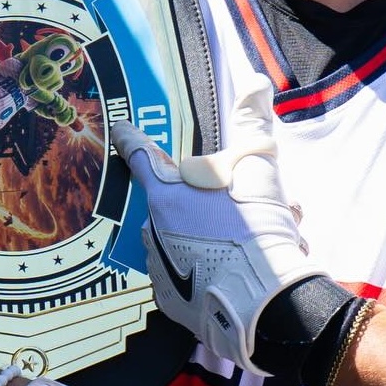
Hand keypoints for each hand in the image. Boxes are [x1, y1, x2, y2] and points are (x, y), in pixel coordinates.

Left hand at [110, 75, 325, 374]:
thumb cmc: (257, 232)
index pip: (141, 155)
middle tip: (247, 211)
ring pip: (183, 240)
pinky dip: (207, 271)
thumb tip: (254, 81)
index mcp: (168, 192)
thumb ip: (253, 122)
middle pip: (173, 204)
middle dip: (208, 205)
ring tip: (256, 245)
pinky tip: (239, 272)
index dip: (131, 139)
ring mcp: (157, 266)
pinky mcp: (169, 300)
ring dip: (214, 239)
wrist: (266, 304)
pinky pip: (184, 275)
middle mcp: (152, 228)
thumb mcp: (261, 168)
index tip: (119, 129)